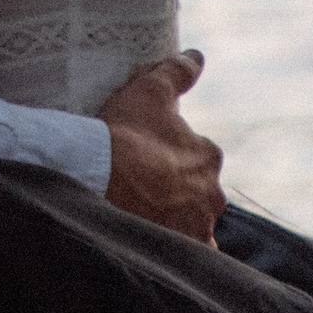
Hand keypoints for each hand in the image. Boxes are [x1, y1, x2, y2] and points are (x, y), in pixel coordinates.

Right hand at [97, 49, 223, 243]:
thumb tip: (197, 57)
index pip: (196, 156)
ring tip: (144, 217)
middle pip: (197, 192)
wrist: (100, 180)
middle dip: (177, 192)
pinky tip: (157, 245)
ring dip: (178, 221)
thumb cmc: (124, 135)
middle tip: (142, 188)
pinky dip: (178, 251)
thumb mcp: (148, 91)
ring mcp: (199, 226)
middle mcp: (212, 193)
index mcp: (208, 155)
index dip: (170, 156)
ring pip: (193, 224)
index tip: (145, 158)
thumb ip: (175, 73)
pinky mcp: (184, 252)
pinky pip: (188, 254)